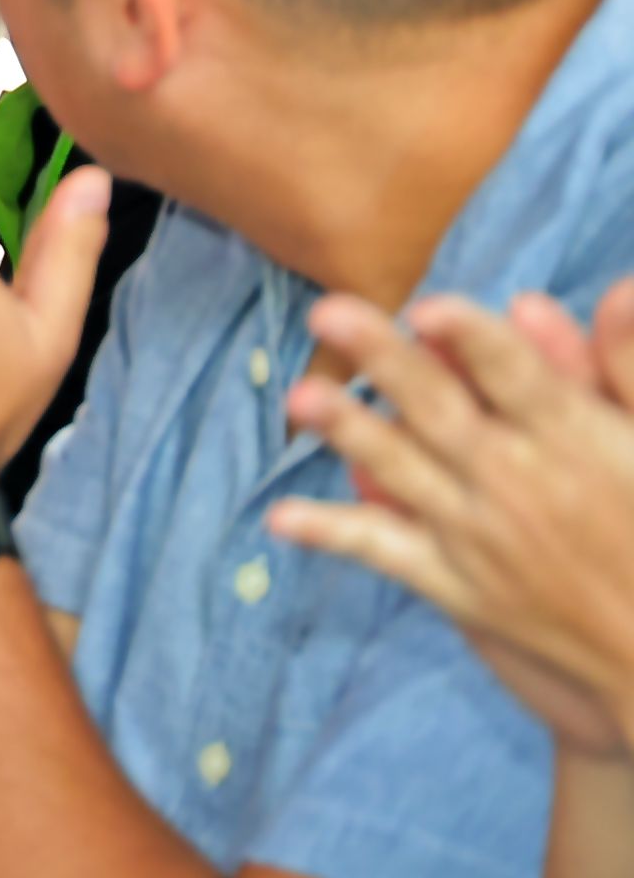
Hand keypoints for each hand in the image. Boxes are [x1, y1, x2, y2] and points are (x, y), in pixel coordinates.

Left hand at [269, 288, 633, 753]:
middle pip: (441, 411)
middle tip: (327, 310)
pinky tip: (279, 516)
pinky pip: (386, 552)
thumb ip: (630, 368)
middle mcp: (518, 483)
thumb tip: (619, 292)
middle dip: (384, 360)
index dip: (474, 340)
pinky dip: (334, 533)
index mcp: (575, 440)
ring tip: (300, 396)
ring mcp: (480, 536)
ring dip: (349, 432)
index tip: (430, 307)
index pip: (518, 378)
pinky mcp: (458, 584)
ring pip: (404, 472)